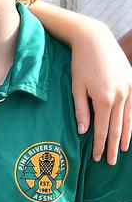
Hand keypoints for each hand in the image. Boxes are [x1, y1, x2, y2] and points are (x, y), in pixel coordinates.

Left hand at [70, 24, 131, 163]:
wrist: (94, 39)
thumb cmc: (80, 64)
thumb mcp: (76, 88)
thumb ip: (81, 111)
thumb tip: (84, 132)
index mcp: (103, 99)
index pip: (101, 129)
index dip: (99, 146)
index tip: (96, 158)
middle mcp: (120, 95)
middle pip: (116, 127)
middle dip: (113, 146)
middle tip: (110, 162)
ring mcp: (129, 88)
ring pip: (128, 118)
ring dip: (125, 136)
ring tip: (122, 150)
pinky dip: (131, 120)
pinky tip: (129, 130)